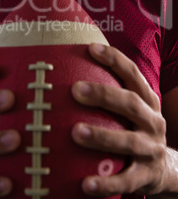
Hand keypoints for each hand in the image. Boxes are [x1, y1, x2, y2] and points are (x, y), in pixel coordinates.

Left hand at [71, 43, 167, 196]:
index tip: (90, 48)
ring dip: (102, 136)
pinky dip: (106, 184)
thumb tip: (68, 66)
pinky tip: (85, 185)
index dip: (114, 59)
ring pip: (128, 142)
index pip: (133, 74)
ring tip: (75, 132)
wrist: (165, 168)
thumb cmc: (135, 128)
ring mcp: (151, 149)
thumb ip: (109, 92)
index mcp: (147, 100)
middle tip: (75, 89)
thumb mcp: (131, 108)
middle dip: (103, 95)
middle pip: (130, 103)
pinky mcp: (145, 177)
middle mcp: (152, 121)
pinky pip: (125, 182)